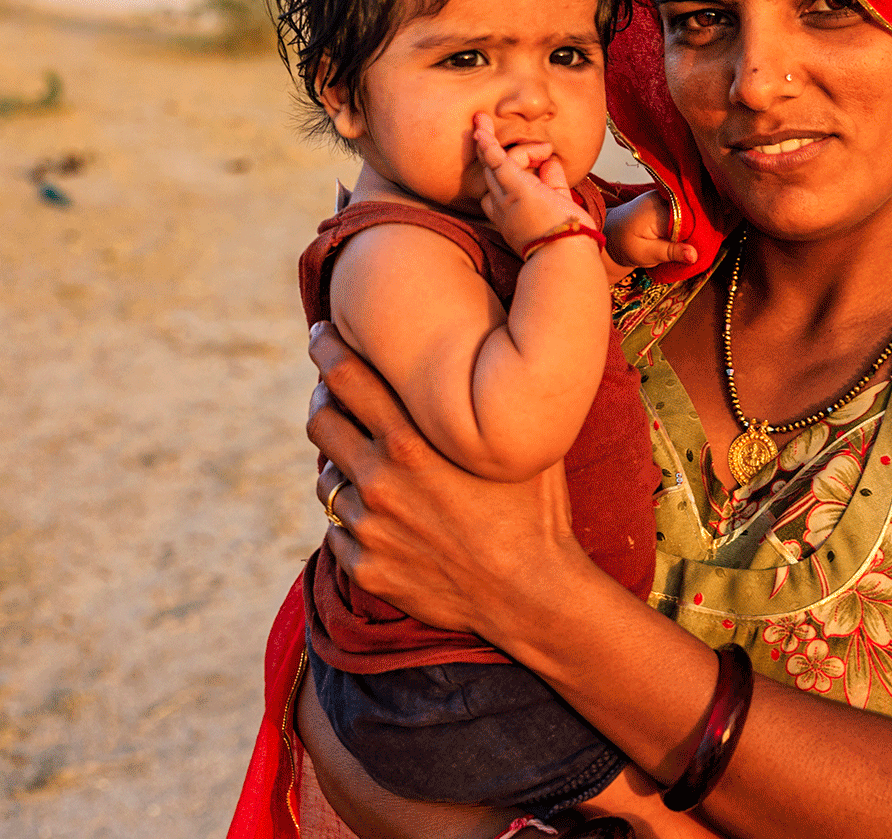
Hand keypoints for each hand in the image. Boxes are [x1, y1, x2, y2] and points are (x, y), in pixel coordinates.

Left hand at [307, 321, 579, 638]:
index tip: (322, 334)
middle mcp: (380, 481)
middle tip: (334, 395)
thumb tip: (481, 359)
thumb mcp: (511, 444)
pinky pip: (339, 531)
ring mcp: (368, 528)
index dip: (328, 348)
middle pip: (321, 421)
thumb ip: (482, 404)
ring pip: (327, 480)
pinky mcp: (365, 568)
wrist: (532, 593)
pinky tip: (383, 517)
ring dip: (340, 464)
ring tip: (366, 463)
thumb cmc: (534, 510)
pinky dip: (354, 519)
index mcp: (412, 442)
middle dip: (324, 400)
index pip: (347, 377)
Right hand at [472, 114, 592, 257]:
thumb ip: (553, 183)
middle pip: (491, 175)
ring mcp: (505, 198)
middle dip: (488, 154)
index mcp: (512, 219)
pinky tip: (481, 127)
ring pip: (493, 164)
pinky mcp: (514, 187)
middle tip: (483, 131)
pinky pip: (495, 159)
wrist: (566, 256)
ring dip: (489, 142)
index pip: (496, 197)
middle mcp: (502, 209)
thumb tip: (551, 161)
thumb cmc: (567, 240)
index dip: (503, 178)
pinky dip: (487, 142)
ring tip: (483, 120)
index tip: (536, 162)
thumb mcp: (559, 206)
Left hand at [604, 190, 697, 273]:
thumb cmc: (624, 245)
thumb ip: (670, 252)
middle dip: (698, 232)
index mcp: (656, 210)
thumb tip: (695, 255)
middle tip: (699, 251)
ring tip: (694, 243)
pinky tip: (689, 234)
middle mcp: (662, 197)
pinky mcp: (667, 198)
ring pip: (690, 211)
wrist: (611, 233)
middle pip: (692, 213)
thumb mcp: (645, 254)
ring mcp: (665, 195)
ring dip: (694, 227)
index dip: (698, 237)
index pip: (688, 222)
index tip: (702, 251)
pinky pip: (684, 209)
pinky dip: (688, 222)